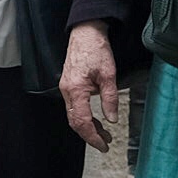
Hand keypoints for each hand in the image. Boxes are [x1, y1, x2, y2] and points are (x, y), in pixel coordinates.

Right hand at [59, 22, 119, 150]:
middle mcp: (66, 90)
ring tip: (104, 133)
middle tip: (105, 143)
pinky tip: (95, 118)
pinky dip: (84, 116)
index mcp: (76, 89)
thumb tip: (112, 119)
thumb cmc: (96, 49)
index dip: (92, 137)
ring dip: (87, 126)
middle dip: (89, 135)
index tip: (103, 145)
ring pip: (74, 115)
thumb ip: (110, 99)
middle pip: (75, 121)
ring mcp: (65, 87)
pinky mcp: (68, 84)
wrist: (85, 32)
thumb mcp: (109, 74)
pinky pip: (74, 106)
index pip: (82, 121)